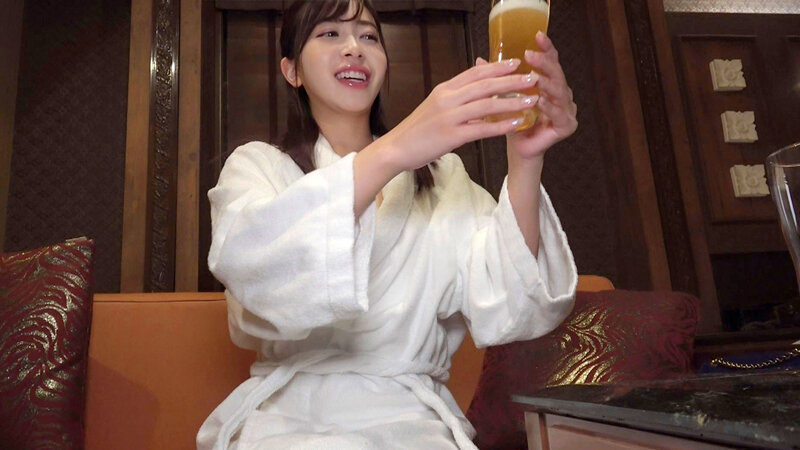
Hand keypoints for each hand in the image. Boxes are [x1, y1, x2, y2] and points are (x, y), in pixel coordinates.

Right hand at [381, 59, 541, 170]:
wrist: (396, 148)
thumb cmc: (417, 130)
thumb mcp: (435, 105)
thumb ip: (455, 96)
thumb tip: (475, 89)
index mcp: (444, 89)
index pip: (475, 73)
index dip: (497, 67)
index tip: (517, 62)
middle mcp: (447, 99)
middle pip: (485, 85)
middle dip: (511, 80)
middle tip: (532, 77)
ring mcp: (449, 117)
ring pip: (487, 105)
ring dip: (512, 102)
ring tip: (532, 99)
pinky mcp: (451, 136)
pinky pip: (481, 129)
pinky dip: (500, 125)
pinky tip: (516, 124)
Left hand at [478, 32, 577, 160]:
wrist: (519, 148)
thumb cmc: (513, 122)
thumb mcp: (504, 96)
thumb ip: (497, 78)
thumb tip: (479, 59)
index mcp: (551, 83)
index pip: (551, 61)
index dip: (546, 48)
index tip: (537, 35)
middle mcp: (563, 94)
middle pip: (556, 73)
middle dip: (543, 63)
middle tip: (530, 55)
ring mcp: (567, 110)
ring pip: (559, 92)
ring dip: (547, 83)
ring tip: (535, 77)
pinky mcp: (566, 126)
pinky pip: (558, 114)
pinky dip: (548, 107)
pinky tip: (540, 101)